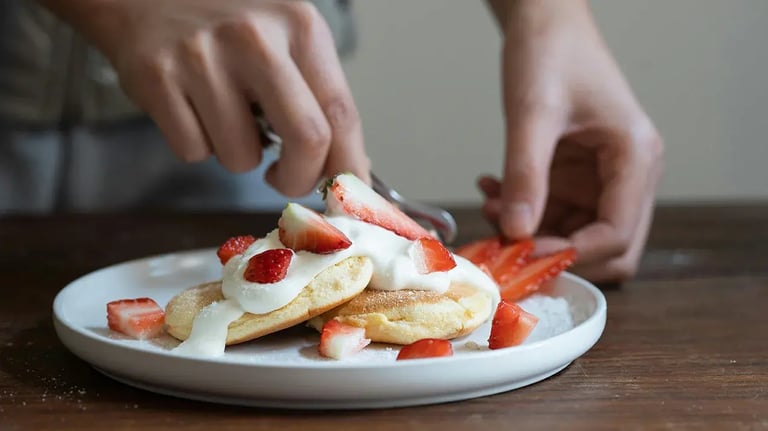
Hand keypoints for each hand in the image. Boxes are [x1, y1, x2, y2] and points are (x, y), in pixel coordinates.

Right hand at [44, 0, 369, 195]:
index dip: (349, 164)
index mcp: (299, 27)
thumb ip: (318, 98)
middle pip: (307, 138)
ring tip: (224, 116)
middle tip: (286, 180)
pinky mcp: (156, 77)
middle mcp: (255, 37)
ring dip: (237, 155)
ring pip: (241, 157)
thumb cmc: (229, 25)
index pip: (342, 112)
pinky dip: (197, 145)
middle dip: (300, 179)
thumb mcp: (286, 39)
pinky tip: (192, 109)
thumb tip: (350, 168)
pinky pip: (193, 151)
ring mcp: (202, 57)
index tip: (344, 190)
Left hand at [481, 0, 663, 281]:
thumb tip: (517, 233)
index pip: (618, 233)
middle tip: (508, 244)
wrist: (544, 21)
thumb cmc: (550, 52)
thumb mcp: (533, 114)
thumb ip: (526, 174)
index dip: (573, 253)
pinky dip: (524, 213)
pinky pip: (555, 213)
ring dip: (533, 233)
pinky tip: (494, 191)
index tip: (523, 253)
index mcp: (636, 157)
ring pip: (576, 234)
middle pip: (609, 246)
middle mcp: (629, 173)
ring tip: (491, 205)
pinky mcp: (577, 174)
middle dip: (557, 251)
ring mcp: (603, 176)